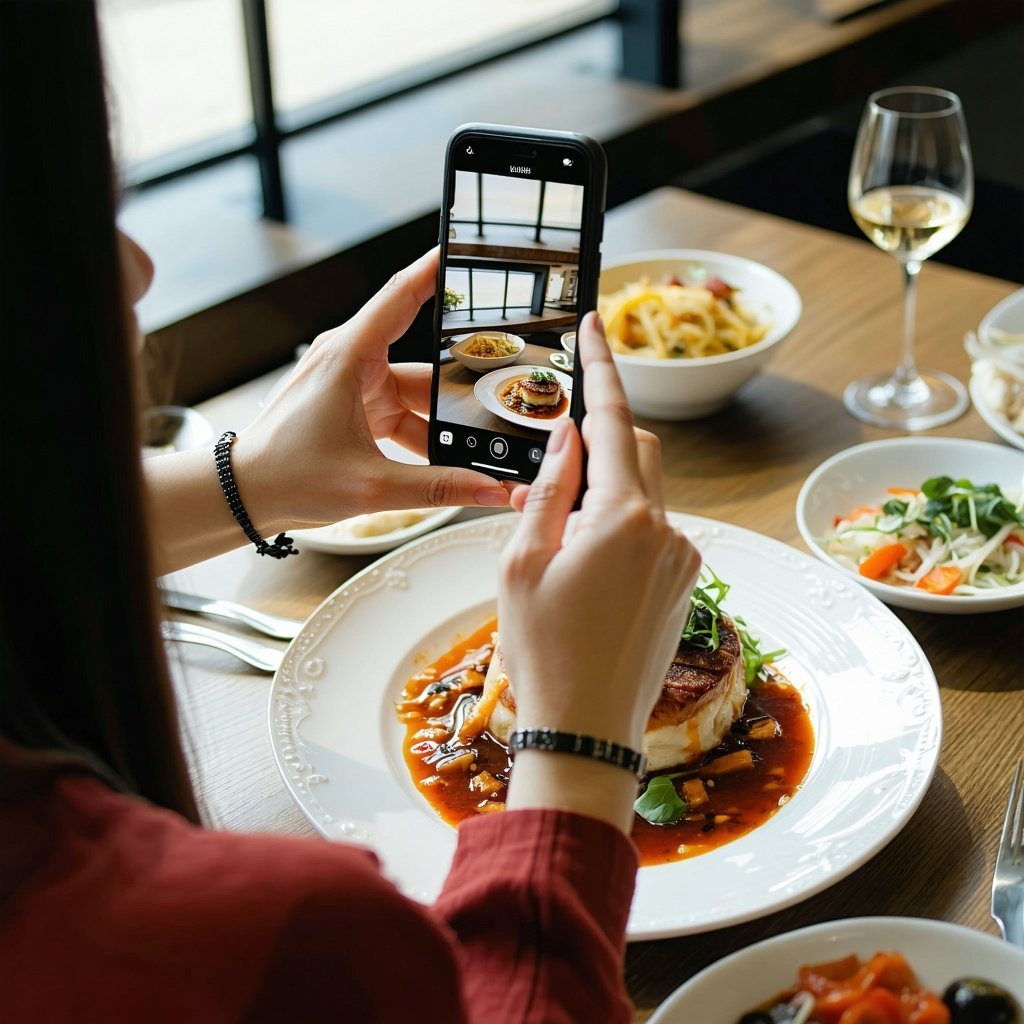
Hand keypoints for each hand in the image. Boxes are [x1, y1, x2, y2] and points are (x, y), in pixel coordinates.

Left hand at [233, 250, 509, 532]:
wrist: (243, 493)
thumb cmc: (288, 477)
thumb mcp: (371, 486)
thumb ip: (438, 487)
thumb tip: (490, 490)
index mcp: (349, 357)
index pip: (402, 296)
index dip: (436, 270)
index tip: (465, 250)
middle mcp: (351, 360)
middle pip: (424, 366)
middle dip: (458, 393)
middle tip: (498, 409)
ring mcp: (353, 383)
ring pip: (415, 394)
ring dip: (440, 423)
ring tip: (474, 451)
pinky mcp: (353, 405)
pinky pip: (401, 411)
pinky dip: (421, 433)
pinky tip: (444, 460)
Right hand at [497, 312, 700, 829]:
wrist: (587, 732)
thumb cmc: (542, 650)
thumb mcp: (521, 562)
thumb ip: (549, 488)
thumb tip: (568, 435)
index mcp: (622, 517)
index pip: (616, 421)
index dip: (602, 368)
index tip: (595, 325)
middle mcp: (667, 530)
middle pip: (642, 451)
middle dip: (605, 439)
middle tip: (559, 461)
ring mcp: (684, 558)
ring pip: (648, 494)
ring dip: (609, 493)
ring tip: (561, 545)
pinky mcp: (687, 583)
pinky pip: (656, 531)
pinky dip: (622, 527)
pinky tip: (588, 570)